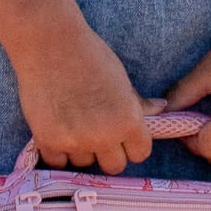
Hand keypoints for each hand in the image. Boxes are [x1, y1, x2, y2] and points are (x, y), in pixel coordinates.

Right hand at [15, 23, 163, 175]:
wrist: (50, 45)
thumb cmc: (89, 56)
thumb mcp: (121, 79)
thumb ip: (138, 103)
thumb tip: (162, 109)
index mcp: (129, 121)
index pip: (139, 154)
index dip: (131, 145)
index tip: (121, 135)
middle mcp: (105, 137)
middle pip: (114, 166)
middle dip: (107, 152)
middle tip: (95, 132)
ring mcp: (76, 141)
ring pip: (85, 163)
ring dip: (81, 150)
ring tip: (72, 125)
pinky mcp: (49, 141)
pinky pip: (58, 162)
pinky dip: (57, 151)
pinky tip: (56, 131)